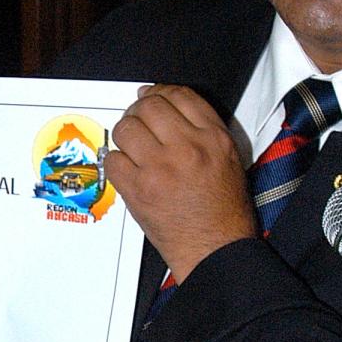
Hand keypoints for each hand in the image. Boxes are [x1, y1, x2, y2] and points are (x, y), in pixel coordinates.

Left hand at [106, 84, 254, 281]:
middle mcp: (186, 148)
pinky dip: (116, 162)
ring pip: (125, 128)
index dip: (160, 91)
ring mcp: (159, 169)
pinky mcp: (138, 190)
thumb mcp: (228, 157)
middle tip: (138, 122)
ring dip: (125, 134)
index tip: (151, 97)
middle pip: (147, 106)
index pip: (179, 94)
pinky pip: (113, 159)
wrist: (216, 249)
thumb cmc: (224, 209)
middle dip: (138, 111)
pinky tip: (128, 169)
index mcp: (213, 138)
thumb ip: (201, 127)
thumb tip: (162, 102)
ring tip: (132, 146)